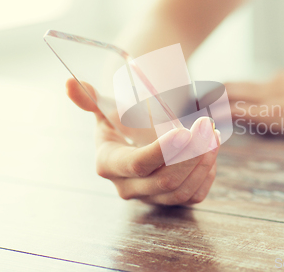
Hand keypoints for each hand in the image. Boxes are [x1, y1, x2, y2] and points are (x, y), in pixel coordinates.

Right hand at [66, 78, 217, 204]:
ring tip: (212, 136)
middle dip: (190, 154)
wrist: (136, 136)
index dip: (162, 151)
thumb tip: (71, 83)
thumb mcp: (107, 108)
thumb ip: (90, 97)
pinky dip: (207, 174)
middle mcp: (128, 187)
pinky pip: (194, 195)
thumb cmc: (122, 120)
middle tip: (206, 127)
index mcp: (109, 164)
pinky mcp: (170, 200)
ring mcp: (151, 197)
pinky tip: (212, 151)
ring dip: (203, 164)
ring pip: (182, 191)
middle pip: (165, 181)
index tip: (184, 131)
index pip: (137, 164)